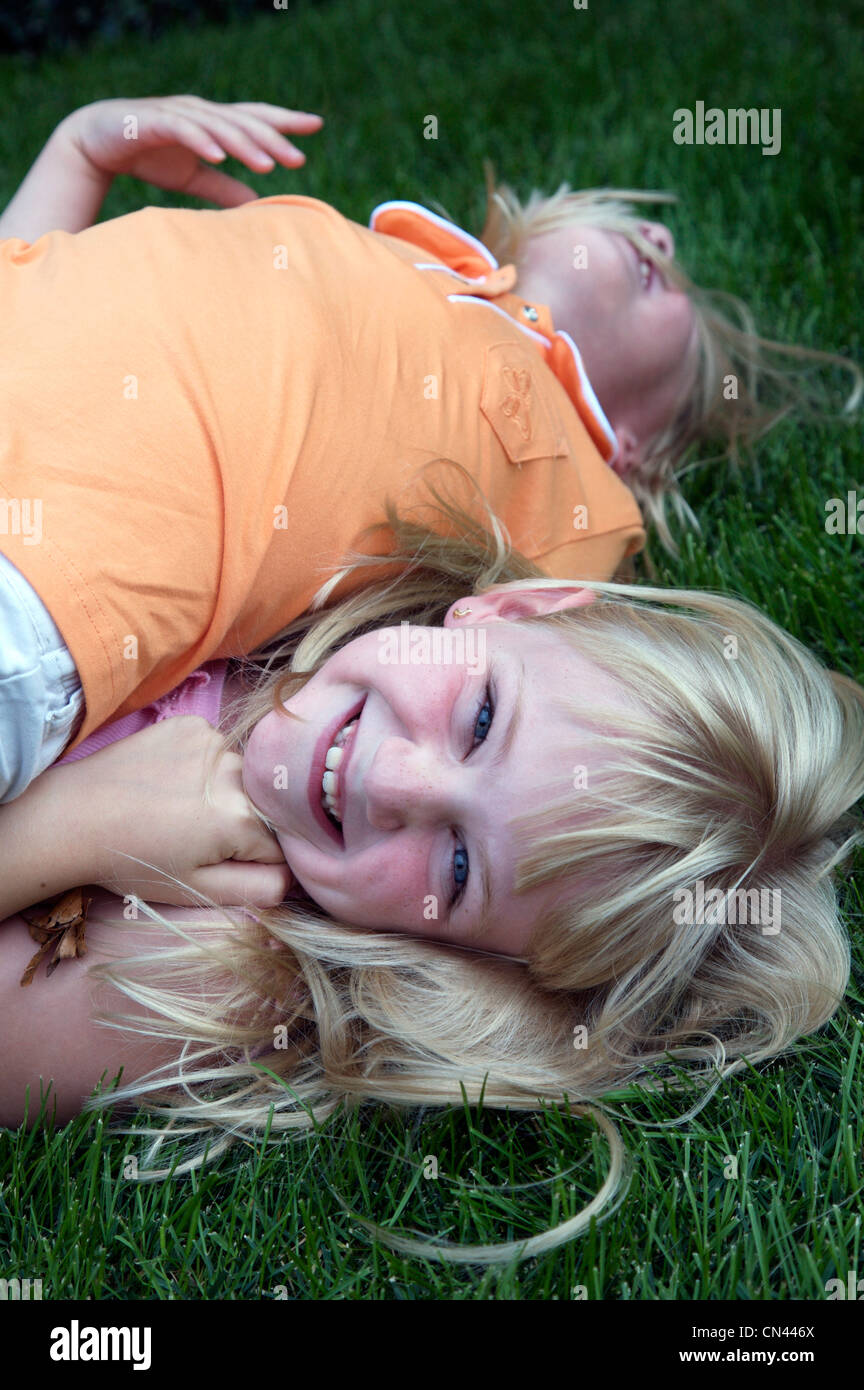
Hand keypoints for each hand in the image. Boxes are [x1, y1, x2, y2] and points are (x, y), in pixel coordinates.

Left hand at [56, 716, 294, 906]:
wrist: (74, 816)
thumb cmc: (134, 860)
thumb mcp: (198, 890)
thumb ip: (259, 888)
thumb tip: (294, 878)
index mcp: (244, 818)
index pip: (281, 845)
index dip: (254, 859)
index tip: (219, 861)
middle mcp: (237, 770)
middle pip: (265, 806)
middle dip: (241, 824)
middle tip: (193, 837)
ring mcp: (215, 739)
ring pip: (244, 776)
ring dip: (226, 792)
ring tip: (180, 809)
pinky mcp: (192, 723)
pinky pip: (219, 749)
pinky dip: (205, 766)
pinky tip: (173, 782)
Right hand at [58, 94, 322, 206]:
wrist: (97, 141)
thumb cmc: (148, 155)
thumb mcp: (192, 177)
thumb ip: (224, 187)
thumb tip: (257, 203)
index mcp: (213, 123)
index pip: (255, 118)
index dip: (285, 121)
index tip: (316, 125)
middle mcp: (200, 112)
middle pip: (243, 123)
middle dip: (272, 139)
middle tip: (298, 159)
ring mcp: (177, 113)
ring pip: (218, 126)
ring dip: (244, 144)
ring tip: (267, 163)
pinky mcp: (153, 121)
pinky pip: (182, 130)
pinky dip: (202, 142)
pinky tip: (220, 156)